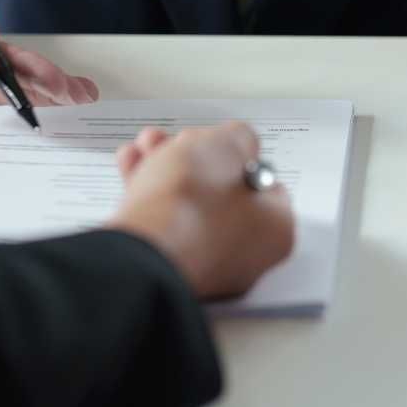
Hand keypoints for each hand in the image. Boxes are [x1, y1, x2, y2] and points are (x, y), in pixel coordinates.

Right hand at [108, 122, 295, 299]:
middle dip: (193, 158)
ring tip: (148, 147)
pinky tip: (134, 167)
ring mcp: (203, 266)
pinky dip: (148, 195)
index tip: (220, 141)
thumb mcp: (228, 144)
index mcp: (273, 230)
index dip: (238, 154)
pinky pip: (162, 224)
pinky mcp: (167, 269)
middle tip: (178, 142)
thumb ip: (239, 137)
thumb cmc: (191, 205)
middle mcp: (243, 256)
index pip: (264, 184)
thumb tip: (234, 142)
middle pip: (219, 193)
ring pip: (186, 206)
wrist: (139, 250)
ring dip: (165, 170)